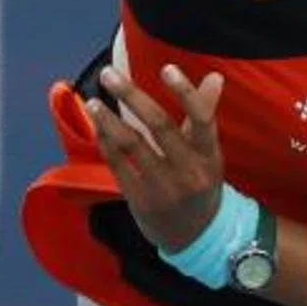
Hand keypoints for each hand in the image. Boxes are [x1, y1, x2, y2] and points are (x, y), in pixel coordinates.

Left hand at [86, 64, 226, 253]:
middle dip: (132, 96)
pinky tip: (96, 125)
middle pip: (160, 126)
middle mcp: (189, 172)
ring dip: (109, 119)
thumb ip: (205, 114)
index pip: (201, 119)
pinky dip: (105, 141)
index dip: (185, 93)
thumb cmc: (199, 183)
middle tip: (108, 73)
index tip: (167, 68)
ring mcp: (164, 188)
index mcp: (210, 156)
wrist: (193, 236)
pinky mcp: (140, 200)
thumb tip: (214, 76)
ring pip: (132, 144)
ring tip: (93, 100)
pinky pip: (118, 164)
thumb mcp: (209, 153)